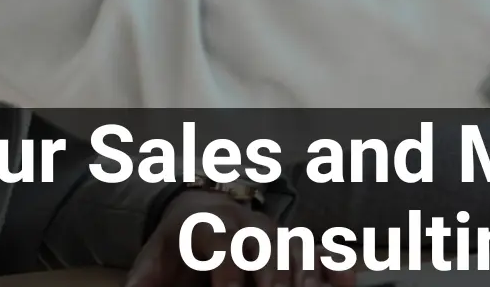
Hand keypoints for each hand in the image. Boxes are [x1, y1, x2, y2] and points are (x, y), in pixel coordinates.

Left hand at [129, 189, 355, 286]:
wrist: (198, 211)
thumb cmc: (177, 245)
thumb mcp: (152, 261)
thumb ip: (142, 283)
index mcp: (210, 225)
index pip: (224, 242)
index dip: (228, 271)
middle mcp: (248, 225)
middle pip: (268, 247)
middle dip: (274, 280)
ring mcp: (275, 233)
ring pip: (297, 250)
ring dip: (306, 278)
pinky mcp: (293, 243)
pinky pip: (321, 251)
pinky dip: (336, 267)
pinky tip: (347, 285)